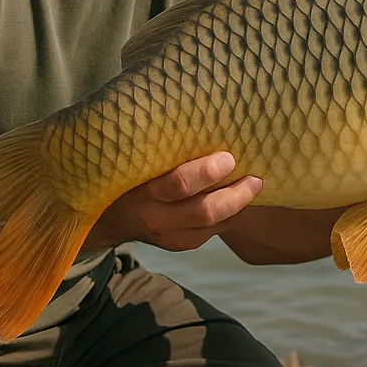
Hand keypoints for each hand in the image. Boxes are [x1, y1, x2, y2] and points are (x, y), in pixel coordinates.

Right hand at [90, 152, 262, 252]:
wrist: (110, 218)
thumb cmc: (128, 177)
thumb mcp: (136, 163)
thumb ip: (163, 151)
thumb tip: (204, 121)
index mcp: (144, 191)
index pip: (178, 185)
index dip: (206, 173)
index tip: (228, 158)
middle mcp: (157, 218)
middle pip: (204, 211)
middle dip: (235, 195)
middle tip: (255, 178)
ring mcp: (171, 237)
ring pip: (214, 225)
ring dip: (239, 206)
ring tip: (256, 186)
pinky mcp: (182, 245)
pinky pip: (214, 232)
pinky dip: (232, 215)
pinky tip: (243, 200)